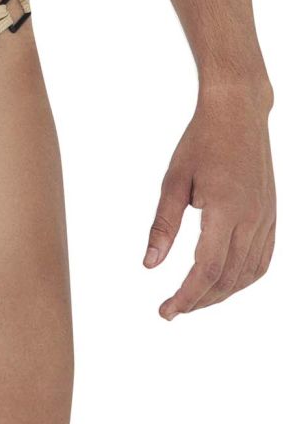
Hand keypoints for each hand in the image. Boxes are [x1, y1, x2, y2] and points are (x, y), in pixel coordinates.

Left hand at [144, 88, 274, 318]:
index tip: (166, 311)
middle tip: (172, 309)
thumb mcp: (174, 180)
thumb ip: (163, 225)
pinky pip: (263, 259)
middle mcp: (252, 219)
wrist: (238, 112)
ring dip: (221, 293)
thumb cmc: (202, 141)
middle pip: (228, 278)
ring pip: (248, 273)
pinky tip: (225, 282)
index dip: (186, 296)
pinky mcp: (272, 215)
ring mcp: (267, 218)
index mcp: (226, 209)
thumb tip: (150, 265)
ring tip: (194, 299)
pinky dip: (243, 278)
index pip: (207, 269)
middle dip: (199, 300)